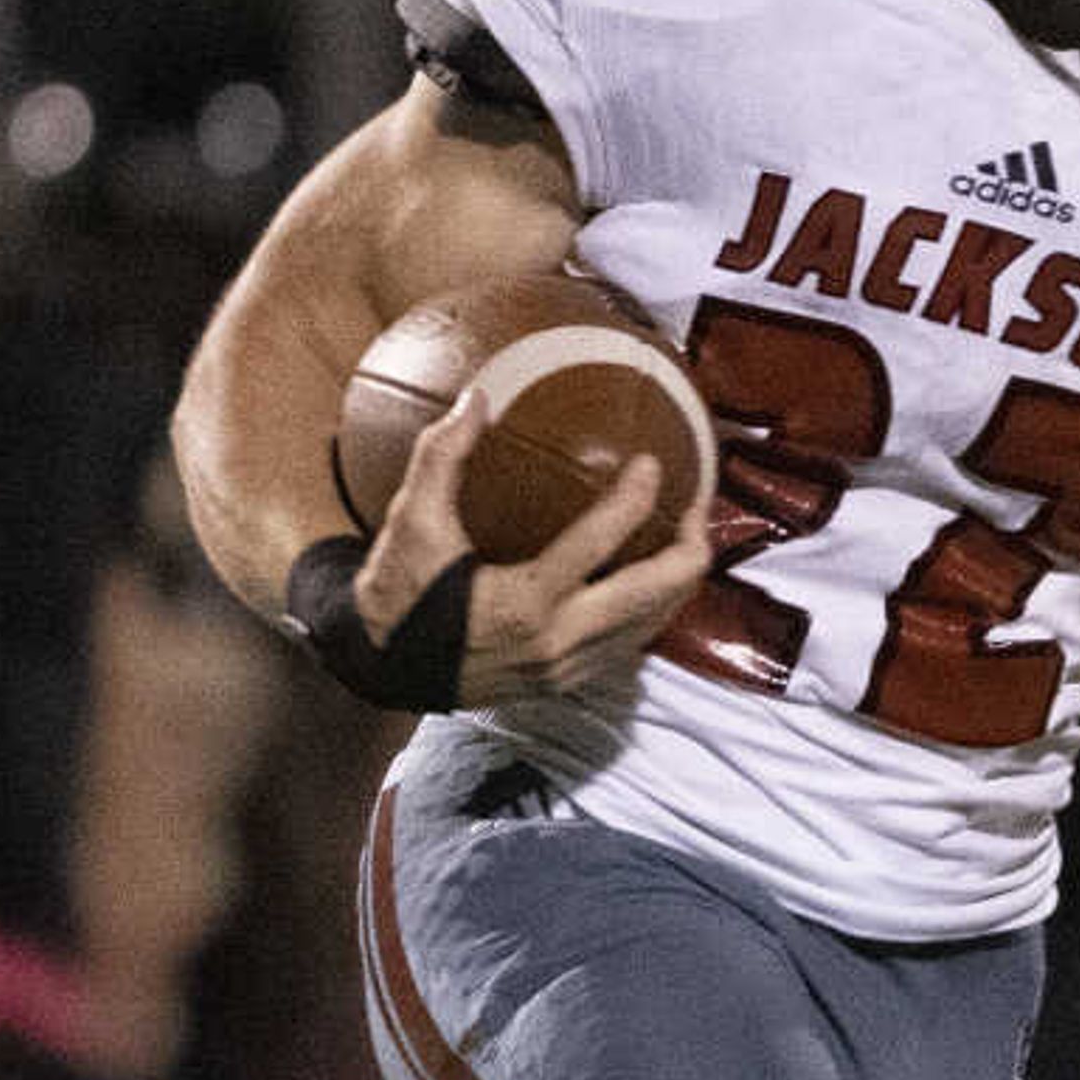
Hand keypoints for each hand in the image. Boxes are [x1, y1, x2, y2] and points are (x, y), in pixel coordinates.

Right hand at [357, 390, 712, 704]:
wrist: (382, 669)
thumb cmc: (397, 592)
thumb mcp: (411, 521)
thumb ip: (443, 455)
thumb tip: (479, 396)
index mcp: (524, 602)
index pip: (600, 545)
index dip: (635, 500)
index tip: (653, 462)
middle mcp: (557, 642)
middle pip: (656, 594)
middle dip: (691, 545)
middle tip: (698, 502)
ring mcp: (567, 669)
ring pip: (654, 623)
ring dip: (680, 579)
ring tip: (686, 532)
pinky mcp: (567, 682)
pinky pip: (631, 644)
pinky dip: (655, 607)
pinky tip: (653, 575)